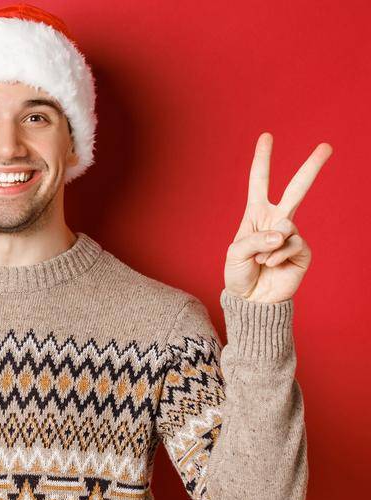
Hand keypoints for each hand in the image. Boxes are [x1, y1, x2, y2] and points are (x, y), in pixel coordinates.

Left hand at [226, 132, 331, 302]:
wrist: (252, 300)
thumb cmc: (239, 274)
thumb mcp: (235, 253)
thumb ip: (255, 238)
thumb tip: (283, 231)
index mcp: (256, 214)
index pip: (259, 182)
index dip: (262, 159)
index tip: (266, 136)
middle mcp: (276, 220)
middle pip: (296, 189)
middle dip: (312, 167)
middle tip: (326, 146)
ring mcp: (291, 234)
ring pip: (288, 224)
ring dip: (268, 245)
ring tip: (261, 260)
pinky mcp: (302, 251)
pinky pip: (292, 245)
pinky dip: (277, 256)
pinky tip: (272, 266)